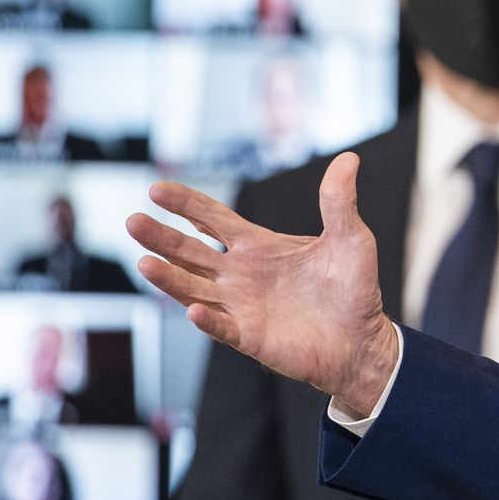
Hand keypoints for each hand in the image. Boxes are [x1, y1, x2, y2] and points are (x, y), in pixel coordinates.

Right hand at [126, 152, 398, 414]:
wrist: (365, 340)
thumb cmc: (354, 289)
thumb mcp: (350, 238)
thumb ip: (339, 201)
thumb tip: (349, 160)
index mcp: (258, 247)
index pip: (211, 219)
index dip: (185, 204)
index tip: (156, 190)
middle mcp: (241, 275)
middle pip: (190, 252)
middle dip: (162, 237)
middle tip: (133, 220)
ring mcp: (241, 307)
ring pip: (193, 289)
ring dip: (170, 278)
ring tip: (145, 263)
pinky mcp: (251, 337)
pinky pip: (222, 327)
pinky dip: (207, 320)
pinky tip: (193, 310)